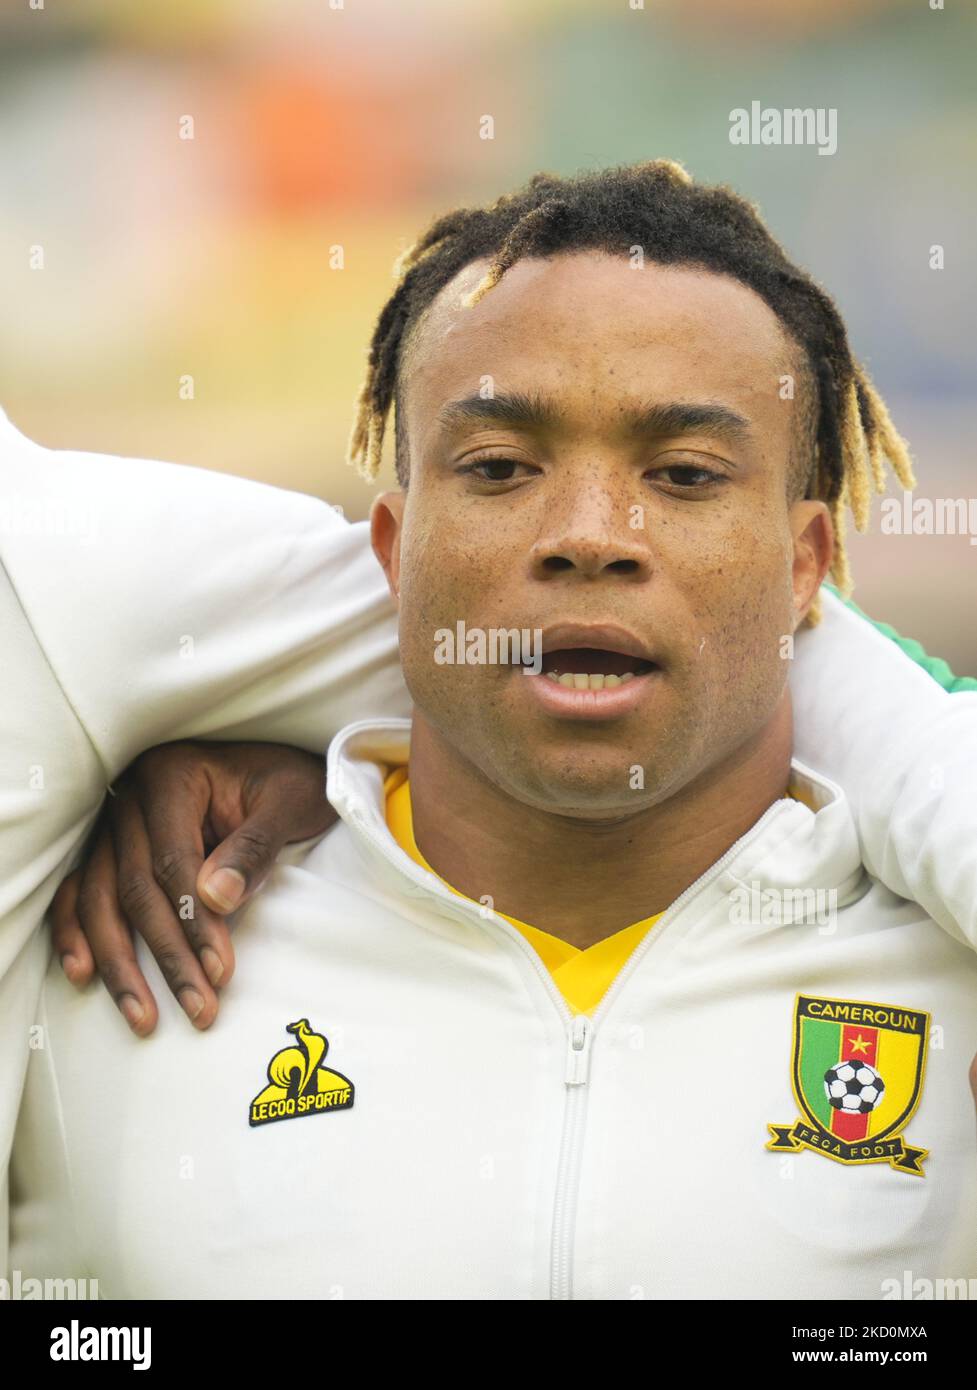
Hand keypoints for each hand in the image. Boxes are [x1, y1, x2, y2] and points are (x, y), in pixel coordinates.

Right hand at [50, 741, 335, 1035]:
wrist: (281, 770)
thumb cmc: (288, 784)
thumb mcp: (290, 803)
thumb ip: (254, 847)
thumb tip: (215, 898)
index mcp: (173, 777)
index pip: (173, 861)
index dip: (194, 920)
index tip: (219, 971)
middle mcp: (132, 798)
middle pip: (135, 887)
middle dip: (167, 955)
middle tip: (200, 1007)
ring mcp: (115, 824)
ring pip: (102, 898)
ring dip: (120, 962)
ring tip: (144, 1017)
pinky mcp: (112, 847)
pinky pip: (82, 892)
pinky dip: (77, 933)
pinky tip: (84, 974)